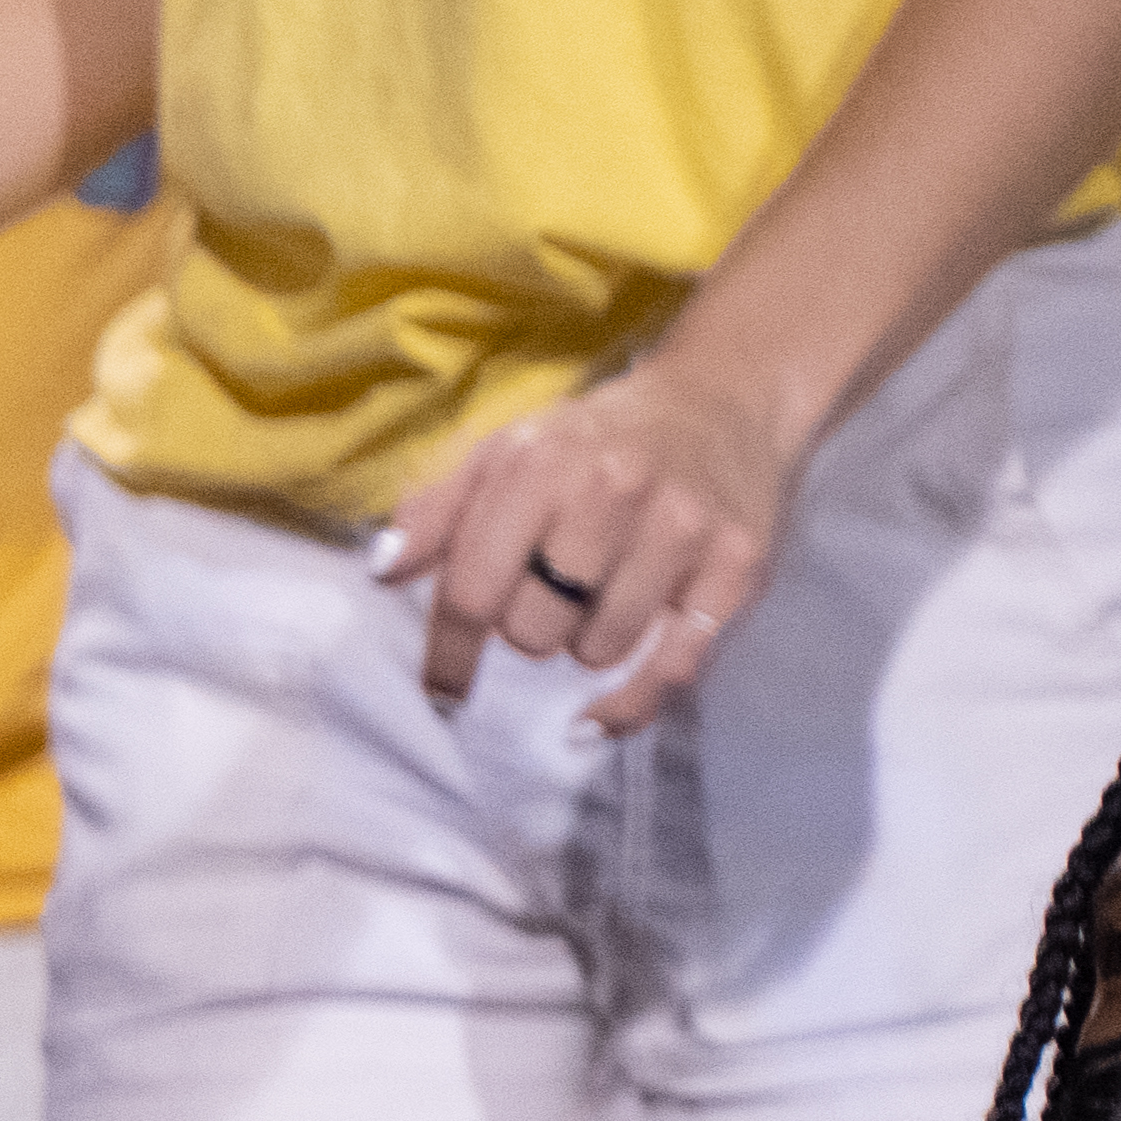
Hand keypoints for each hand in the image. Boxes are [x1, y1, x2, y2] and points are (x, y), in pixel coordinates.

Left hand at [374, 354, 797, 735]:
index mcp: (540, 464)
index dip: (449, 652)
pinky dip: (631, 705)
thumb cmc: (592, 439)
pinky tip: (596, 720)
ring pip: (599, 650)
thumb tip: (382, 571)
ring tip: (594, 606)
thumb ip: (436, 511)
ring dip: (582, 648)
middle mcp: (613, 492)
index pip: (473, 588)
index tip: (442, 692)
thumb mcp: (502, 452)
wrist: (721, 400)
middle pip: (534, 628)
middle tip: (544, 602)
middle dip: (526, 632)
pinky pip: (677, 667)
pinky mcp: (739, 565)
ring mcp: (682, 529)